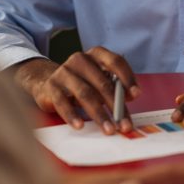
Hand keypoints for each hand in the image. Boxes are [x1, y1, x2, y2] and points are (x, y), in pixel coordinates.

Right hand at [11, 46, 139, 134]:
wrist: (47, 83)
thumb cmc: (82, 83)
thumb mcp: (99, 81)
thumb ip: (115, 86)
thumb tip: (131, 96)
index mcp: (96, 54)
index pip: (116, 62)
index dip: (127, 78)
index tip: (136, 95)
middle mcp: (80, 59)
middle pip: (103, 83)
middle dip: (116, 106)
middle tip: (124, 124)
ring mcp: (64, 71)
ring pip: (85, 94)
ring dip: (99, 114)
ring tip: (108, 129)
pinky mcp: (51, 86)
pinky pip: (63, 102)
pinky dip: (73, 115)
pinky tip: (80, 126)